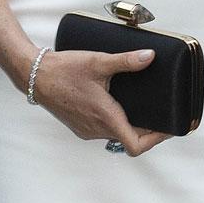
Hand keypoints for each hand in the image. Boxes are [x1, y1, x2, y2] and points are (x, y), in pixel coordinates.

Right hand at [30, 48, 171, 156]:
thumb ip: (126, 61)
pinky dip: (117, 123)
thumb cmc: (63, 70)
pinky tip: (122, 107)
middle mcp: (96, 129)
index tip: (168, 128)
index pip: (136, 145)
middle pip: (130, 140)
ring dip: (132, 127)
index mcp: (104, 117)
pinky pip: (104, 130)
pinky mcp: (79, 126)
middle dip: (149, 131)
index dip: (156, 140)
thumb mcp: (99, 62)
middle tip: (164, 116)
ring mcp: (86, 130)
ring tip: (147, 110)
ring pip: (116, 135)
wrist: (34, 76)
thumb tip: (150, 57)